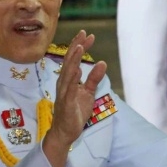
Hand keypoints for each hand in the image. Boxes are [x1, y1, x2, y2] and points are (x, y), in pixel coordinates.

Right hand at [42, 30, 107, 156]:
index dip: (80, 46)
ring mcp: (63, 93)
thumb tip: (102, 63)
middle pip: (69, 61)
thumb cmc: (75, 112)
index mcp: (69, 80)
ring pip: (67, 73)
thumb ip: (94, 78)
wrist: (65, 133)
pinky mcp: (66, 104)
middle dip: (76, 47)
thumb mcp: (89, 93)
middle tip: (84, 33)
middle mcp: (64, 83)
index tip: (88, 34)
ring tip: (79, 47)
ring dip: (73, 60)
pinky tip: (77, 70)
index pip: (73, 59)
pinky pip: (69, 90)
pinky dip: (72, 79)